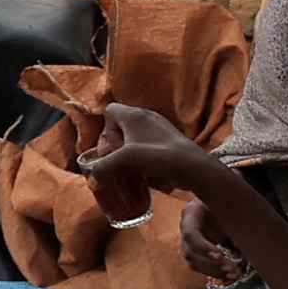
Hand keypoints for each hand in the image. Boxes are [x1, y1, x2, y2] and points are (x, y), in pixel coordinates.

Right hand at [80, 104, 213, 218]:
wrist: (193, 168)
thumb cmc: (158, 158)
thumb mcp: (123, 161)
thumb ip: (102, 168)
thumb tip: (94, 177)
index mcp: (134, 115)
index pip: (109, 110)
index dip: (105, 130)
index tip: (112, 148)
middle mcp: (147, 118)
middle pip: (120, 129)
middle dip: (115, 148)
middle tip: (119, 164)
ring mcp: (160, 130)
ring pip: (134, 141)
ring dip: (128, 158)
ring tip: (131, 173)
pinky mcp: (170, 144)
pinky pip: (148, 150)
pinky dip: (143, 162)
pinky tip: (146, 177)